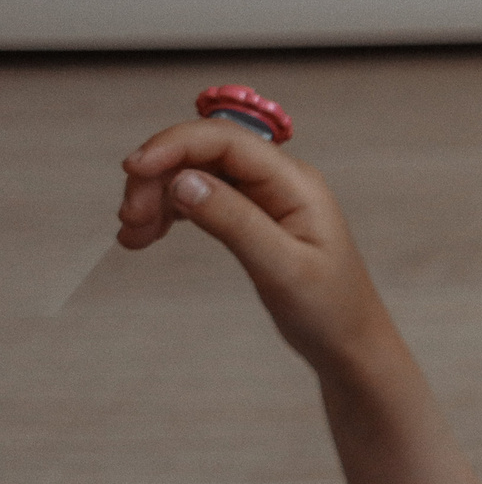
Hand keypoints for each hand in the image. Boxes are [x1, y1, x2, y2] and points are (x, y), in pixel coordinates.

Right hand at [118, 118, 396, 369]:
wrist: (349, 344)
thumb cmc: (331, 310)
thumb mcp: (283, 269)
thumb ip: (235, 222)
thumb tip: (183, 180)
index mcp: (295, 183)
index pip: (225, 139)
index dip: (173, 145)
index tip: (133, 169)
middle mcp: (278, 181)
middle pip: (202, 152)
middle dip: (158, 175)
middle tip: (129, 218)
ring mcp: (263, 197)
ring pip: (194, 174)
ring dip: (157, 196)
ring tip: (133, 235)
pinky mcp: (250, 217)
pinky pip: (199, 198)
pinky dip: (168, 212)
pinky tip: (144, 236)